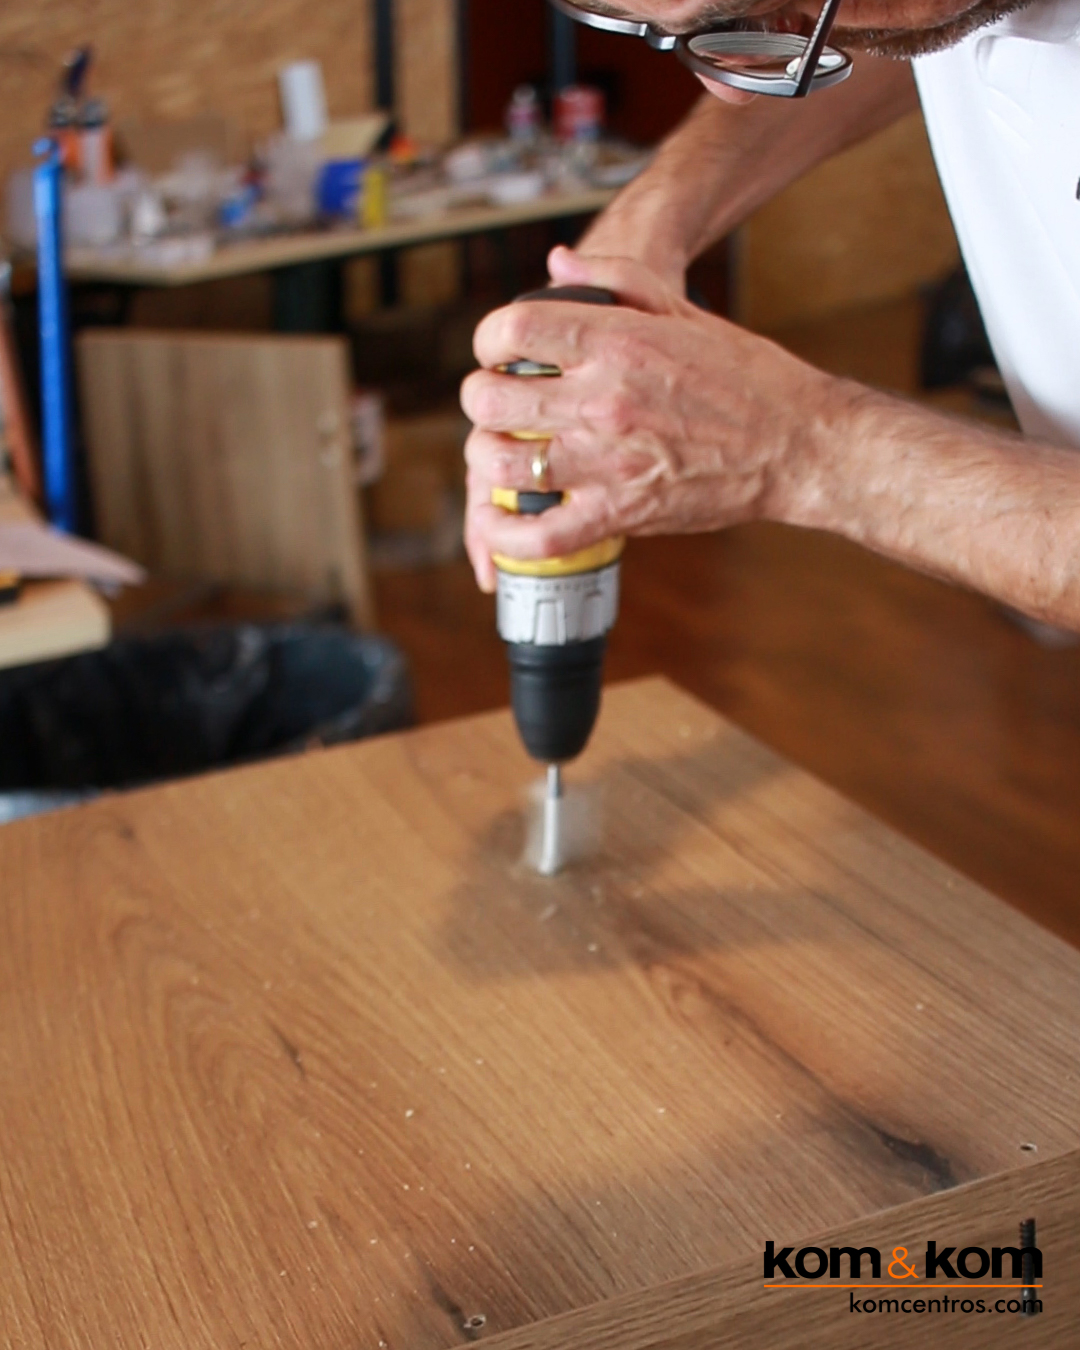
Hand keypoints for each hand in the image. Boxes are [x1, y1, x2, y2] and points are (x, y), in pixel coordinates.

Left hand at [460, 246, 831, 591]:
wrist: (797, 445)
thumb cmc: (747, 378)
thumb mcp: (683, 310)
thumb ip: (616, 278)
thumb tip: (556, 264)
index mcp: (615, 341)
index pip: (512, 329)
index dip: (488, 339)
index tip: (496, 351)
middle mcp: (603, 400)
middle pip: (492, 399)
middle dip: (480, 399)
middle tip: (495, 405)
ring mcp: (607, 461)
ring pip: (503, 463)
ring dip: (487, 459)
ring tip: (501, 454)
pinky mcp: (621, 513)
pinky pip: (540, 534)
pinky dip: (507, 534)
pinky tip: (503, 521)